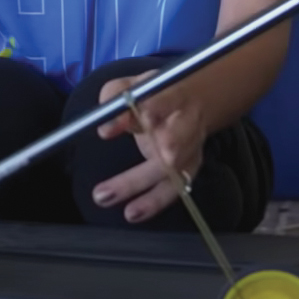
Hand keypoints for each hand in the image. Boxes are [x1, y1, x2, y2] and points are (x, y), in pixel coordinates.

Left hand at [91, 71, 208, 222]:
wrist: (194, 103)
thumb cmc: (154, 95)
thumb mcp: (132, 85)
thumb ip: (115, 96)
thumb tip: (104, 127)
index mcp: (172, 97)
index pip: (159, 102)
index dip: (141, 113)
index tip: (114, 127)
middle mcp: (186, 125)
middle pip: (177, 139)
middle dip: (168, 148)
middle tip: (160, 158)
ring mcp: (189, 151)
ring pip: (173, 172)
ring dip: (150, 190)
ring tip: (127, 208)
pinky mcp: (188, 170)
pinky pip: (173, 190)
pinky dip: (154, 203)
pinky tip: (134, 213)